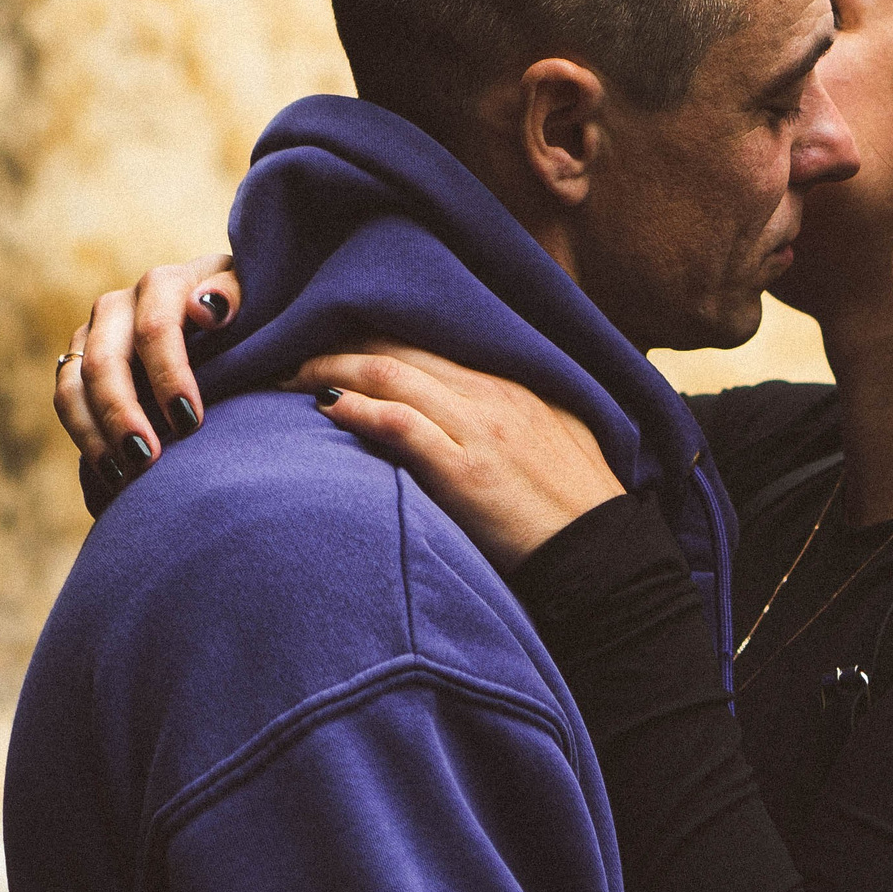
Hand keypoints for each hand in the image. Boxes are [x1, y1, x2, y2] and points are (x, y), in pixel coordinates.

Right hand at [56, 252, 241, 501]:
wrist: (225, 321)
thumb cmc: (249, 314)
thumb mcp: (255, 297)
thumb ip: (238, 296)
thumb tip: (206, 308)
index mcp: (166, 285)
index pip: (155, 327)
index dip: (169, 376)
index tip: (191, 421)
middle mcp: (122, 304)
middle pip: (105, 360)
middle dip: (122, 413)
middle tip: (147, 458)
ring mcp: (96, 333)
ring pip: (74, 383)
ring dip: (94, 432)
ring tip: (125, 474)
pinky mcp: (81, 361)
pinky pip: (67, 400)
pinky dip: (85, 437)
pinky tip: (112, 473)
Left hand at [289, 343, 625, 570]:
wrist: (604, 556)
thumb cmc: (576, 504)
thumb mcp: (557, 433)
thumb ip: (513, 409)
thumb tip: (473, 405)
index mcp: (509, 383)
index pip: (424, 341)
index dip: (369, 335)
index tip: (328, 339)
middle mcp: (490, 395)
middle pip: (398, 348)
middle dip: (336, 344)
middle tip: (288, 351)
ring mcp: (478, 431)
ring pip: (392, 376)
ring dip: (331, 370)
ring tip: (288, 376)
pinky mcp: (466, 472)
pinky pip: (402, 425)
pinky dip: (360, 409)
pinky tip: (325, 407)